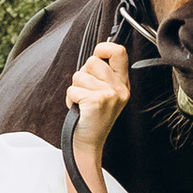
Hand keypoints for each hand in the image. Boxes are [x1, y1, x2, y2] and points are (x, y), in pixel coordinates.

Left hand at [66, 36, 129, 158]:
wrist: (88, 144)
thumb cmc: (92, 117)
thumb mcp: (105, 92)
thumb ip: (102, 73)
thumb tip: (94, 55)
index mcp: (122, 83)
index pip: (118, 51)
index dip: (103, 48)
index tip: (96, 57)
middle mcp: (120, 88)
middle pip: (92, 61)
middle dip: (82, 75)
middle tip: (86, 92)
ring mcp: (110, 95)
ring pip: (79, 75)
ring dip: (75, 89)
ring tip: (82, 102)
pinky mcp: (97, 102)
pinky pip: (72, 89)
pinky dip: (70, 99)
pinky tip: (79, 109)